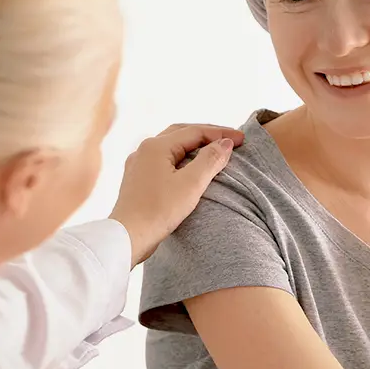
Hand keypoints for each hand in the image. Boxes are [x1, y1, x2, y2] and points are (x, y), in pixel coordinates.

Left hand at [109, 123, 244, 266]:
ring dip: (194, 145)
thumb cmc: (158, 211)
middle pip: (181, 133)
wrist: (127, 237)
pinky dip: (181, 158)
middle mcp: (144, 149)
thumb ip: (210, 160)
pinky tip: (189, 167)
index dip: (221, 134)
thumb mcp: (191, 184)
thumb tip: (225, 143)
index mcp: (156, 146)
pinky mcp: (137, 179)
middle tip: (230, 140)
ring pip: (171, 146)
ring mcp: (138, 164)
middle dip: (207, 134)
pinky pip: (163, 160)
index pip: (195, 131)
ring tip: (214, 150)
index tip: (242, 139)